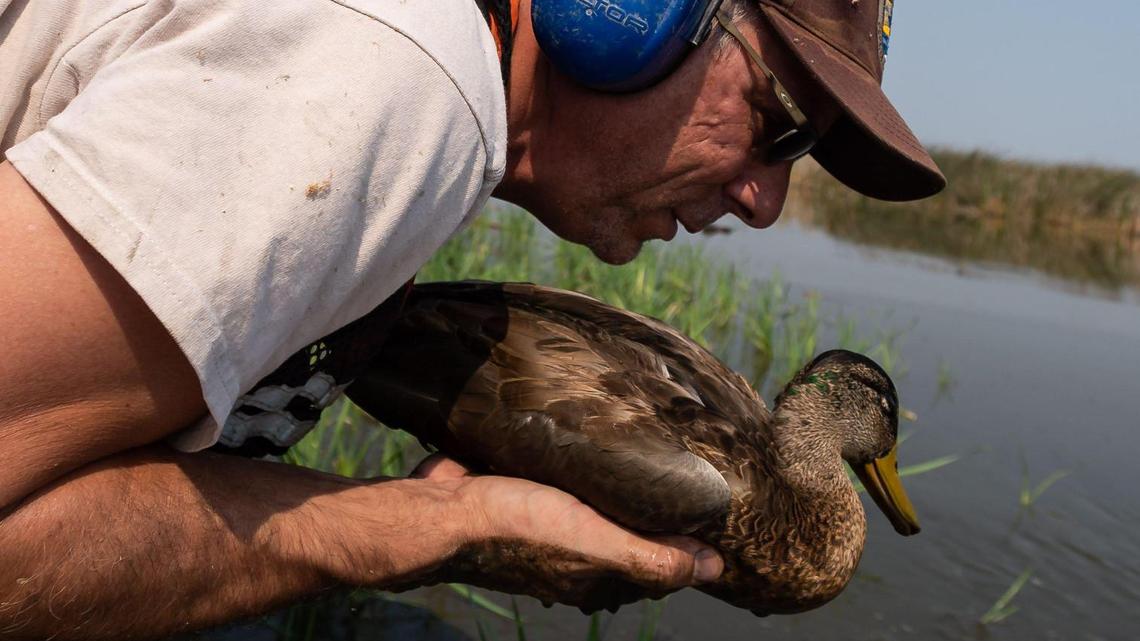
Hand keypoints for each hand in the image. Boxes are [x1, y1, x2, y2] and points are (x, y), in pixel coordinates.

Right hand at [412, 454, 723, 612]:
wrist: (441, 507)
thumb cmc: (517, 527)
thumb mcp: (592, 542)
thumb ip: (649, 556)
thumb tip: (715, 568)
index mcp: (598, 574)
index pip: (661, 563)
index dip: (690, 541)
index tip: (718, 506)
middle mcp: (579, 554)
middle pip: (635, 532)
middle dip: (662, 507)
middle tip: (694, 465)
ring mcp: (553, 523)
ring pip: (605, 504)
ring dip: (626, 481)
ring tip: (660, 444)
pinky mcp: (532, 491)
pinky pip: (573, 480)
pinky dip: (591, 465)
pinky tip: (604, 437)